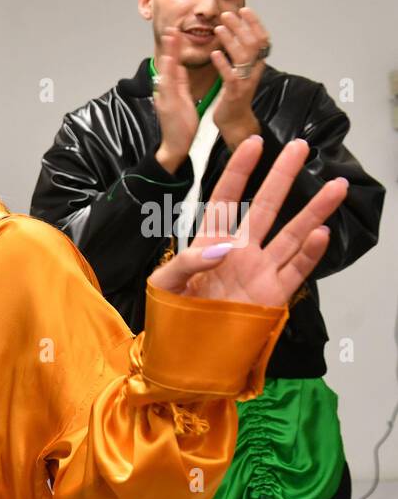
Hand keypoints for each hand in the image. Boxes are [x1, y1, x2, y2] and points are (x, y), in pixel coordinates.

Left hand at [148, 136, 344, 306]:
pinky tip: (321, 232)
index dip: (238, 171)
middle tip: (300, 147)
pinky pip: (296, 270)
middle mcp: (240, 251)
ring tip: (336, 186)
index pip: (224, 199)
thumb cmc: (170, 316)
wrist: (184, 355)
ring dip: (313, 211)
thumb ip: (185, 263)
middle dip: (282, 177)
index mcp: (209, 243)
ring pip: (291, 235)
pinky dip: (310, 253)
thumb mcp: (163, 285)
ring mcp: (259, 271)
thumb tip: (222, 249)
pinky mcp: (273, 295)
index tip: (252, 143)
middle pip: (265, 207)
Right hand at [153, 28, 198, 173]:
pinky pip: (168, 86)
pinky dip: (168, 73)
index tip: (176, 32)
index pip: (172, 64)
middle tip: (171, 28)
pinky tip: (170, 61)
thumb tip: (179, 67)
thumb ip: (180, 83)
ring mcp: (164, 97)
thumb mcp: (182, 99)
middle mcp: (164, 91)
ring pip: (166, 72)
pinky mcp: (167, 104)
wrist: (175, 145)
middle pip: (166, 65)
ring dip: (168, 54)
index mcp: (169, 89)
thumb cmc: (181, 124)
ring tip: (170, 38)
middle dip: (169, 46)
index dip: (174, 48)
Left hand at [210, 7, 269, 149]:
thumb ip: (240, 53)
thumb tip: (236, 32)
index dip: (254, 22)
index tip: (244, 8)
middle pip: (252, 42)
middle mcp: (255, 70)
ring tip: (218, 28)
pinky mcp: (235, 92)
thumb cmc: (234, 94)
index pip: (261, 37)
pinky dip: (223, 63)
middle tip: (226, 14)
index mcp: (257, 63)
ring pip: (243, 56)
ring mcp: (246, 81)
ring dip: (231, 39)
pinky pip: (231, 75)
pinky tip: (214, 54)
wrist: (234, 120)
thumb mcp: (241, 69)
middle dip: (240, 26)